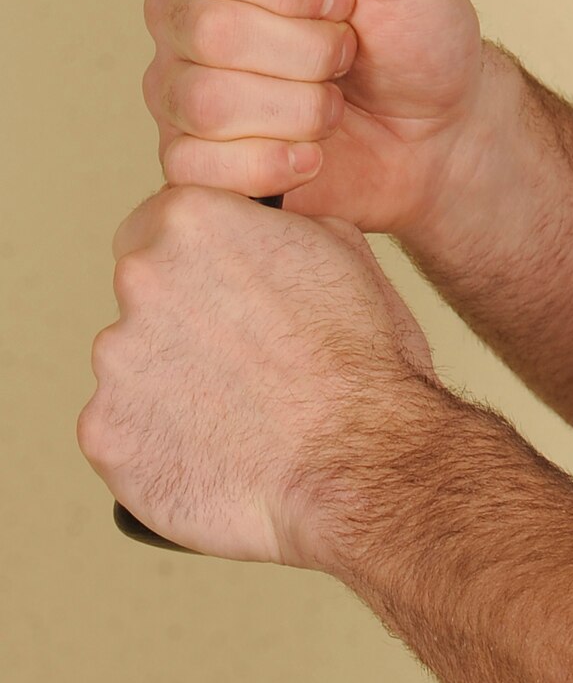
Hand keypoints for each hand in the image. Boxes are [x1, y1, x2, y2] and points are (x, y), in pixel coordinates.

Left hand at [79, 185, 441, 562]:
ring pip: (134, 364)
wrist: (355, 461)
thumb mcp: (342, 249)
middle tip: (241, 357)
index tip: (216, 288)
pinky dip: (159, 440)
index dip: (190, 258)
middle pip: (143, 293)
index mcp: (193, 221)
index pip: (155, 224)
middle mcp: (142, 279)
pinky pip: (123, 429)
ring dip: (170, 381)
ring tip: (237, 411)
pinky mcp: (103, 433)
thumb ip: (274, 229)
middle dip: (181, 318)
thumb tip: (259, 232)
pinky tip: (214, 450)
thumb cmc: (360, 358)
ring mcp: (116, 360)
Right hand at [143, 0, 487, 237]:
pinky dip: (275, 163)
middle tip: (345, 51)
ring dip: (300, 108)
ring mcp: (179, 92)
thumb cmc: (416, 33)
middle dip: (308, 50)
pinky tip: (309, 152)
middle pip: (209, 31)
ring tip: (331, 101)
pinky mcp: (190, 161)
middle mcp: (184, 17)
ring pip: (207, 102)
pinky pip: (198, 166)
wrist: (440, 129)